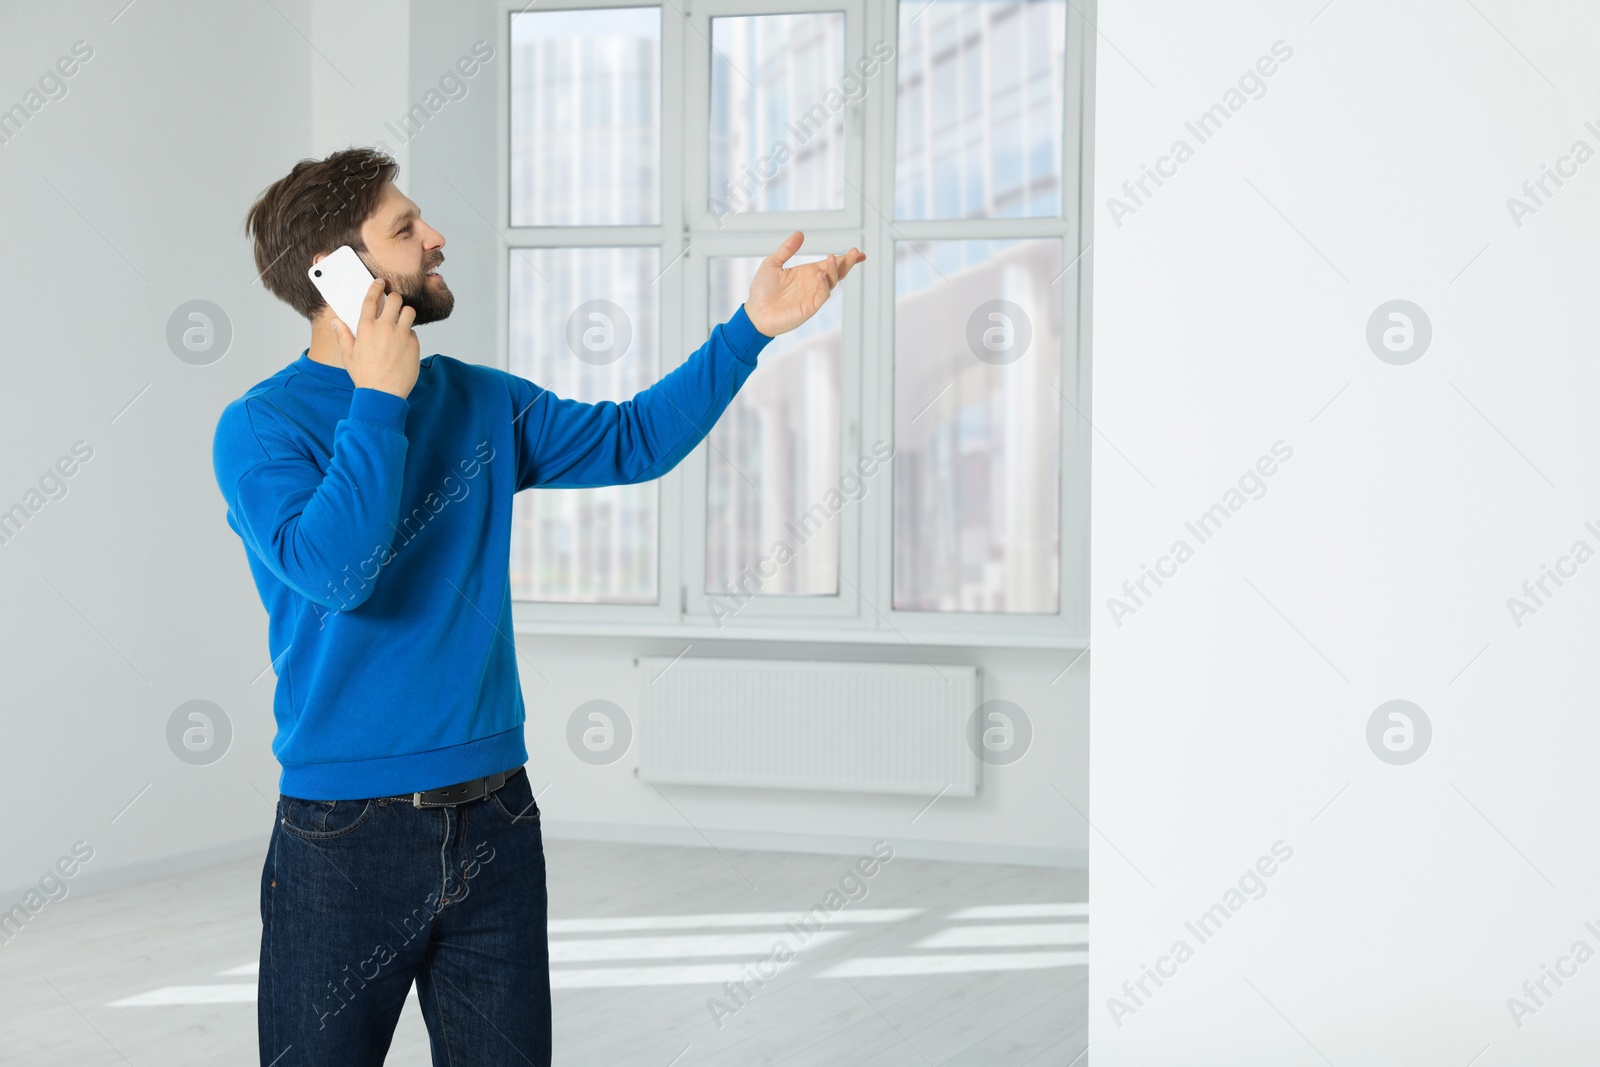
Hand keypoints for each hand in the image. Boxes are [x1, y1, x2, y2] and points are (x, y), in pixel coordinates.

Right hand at [335, 279, 419, 398]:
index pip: (372, 299)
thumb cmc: (365, 376)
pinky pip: (414, 332)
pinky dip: (409, 334)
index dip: (376, 287)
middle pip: (395, 300)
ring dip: (405, 313)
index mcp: (366, 327)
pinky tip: (403, 344)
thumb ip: (343, 335)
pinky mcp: (414, 345)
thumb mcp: (348, 355)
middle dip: (395, 298)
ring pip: (409, 311)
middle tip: (393, 303)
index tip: (380, 282)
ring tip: (401, 321)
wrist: (383, 394)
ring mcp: (402, 335)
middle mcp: (385, 328)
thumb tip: (335, 322)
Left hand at [744, 231, 864, 337]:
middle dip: (847, 263)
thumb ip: (787, 249)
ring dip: (835, 270)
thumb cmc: (761, 290)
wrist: (755, 312)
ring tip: (833, 258)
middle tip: (855, 252)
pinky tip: (821, 275)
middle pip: (837, 272)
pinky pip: (822, 294)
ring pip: (832, 282)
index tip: (857, 252)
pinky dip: (824, 285)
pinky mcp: (810, 307)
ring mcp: (813, 295)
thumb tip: (800, 233)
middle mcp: (813, 283)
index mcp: (807, 273)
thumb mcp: (772, 263)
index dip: (844, 258)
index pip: (830, 264)